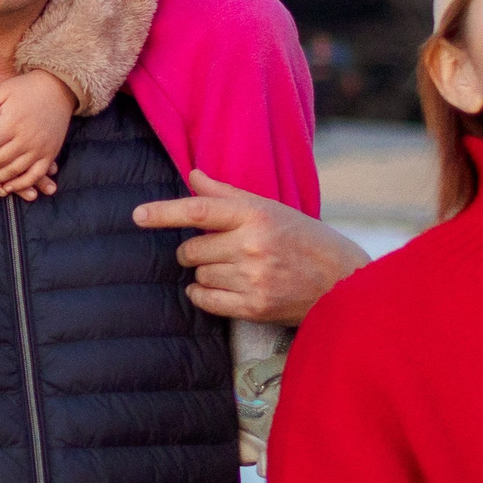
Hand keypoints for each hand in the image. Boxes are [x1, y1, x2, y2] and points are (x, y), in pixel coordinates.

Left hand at [0, 72, 72, 199]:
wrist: (59, 90)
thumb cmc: (25, 89)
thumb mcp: (1, 90)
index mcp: (12, 122)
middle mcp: (26, 139)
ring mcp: (39, 149)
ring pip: (12, 172)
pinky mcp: (49, 155)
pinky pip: (34, 175)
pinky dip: (20, 185)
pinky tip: (6, 187)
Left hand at [132, 170, 367, 325]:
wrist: (344, 282)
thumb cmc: (306, 239)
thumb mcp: (271, 209)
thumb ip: (227, 195)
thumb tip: (191, 174)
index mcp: (257, 215)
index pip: (199, 210)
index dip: (164, 212)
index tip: (138, 215)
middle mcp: (253, 245)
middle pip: (192, 249)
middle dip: (194, 250)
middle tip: (215, 249)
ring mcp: (254, 278)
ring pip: (199, 275)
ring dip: (205, 272)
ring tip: (233, 269)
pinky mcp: (255, 307)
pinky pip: (207, 301)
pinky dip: (202, 294)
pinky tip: (216, 288)